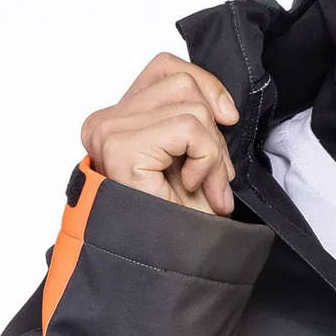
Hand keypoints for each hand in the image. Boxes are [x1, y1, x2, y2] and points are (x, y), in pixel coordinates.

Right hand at [81, 52, 239, 216]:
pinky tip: (192, 186)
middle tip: (215, 180)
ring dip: (213, 154)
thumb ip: (202, 127)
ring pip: (191, 106)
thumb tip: (224, 106)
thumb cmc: (180, 226)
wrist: (168, 267)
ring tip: (204, 188)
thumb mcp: (198, 165)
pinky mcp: (122, 146)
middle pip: (183, 84)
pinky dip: (205, 160)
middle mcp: (106, 122)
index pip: (167, 68)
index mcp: (119, 120)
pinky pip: (188, 128)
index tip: (228, 120)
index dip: (207, 87)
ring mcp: (109, 132)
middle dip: (214, 135)